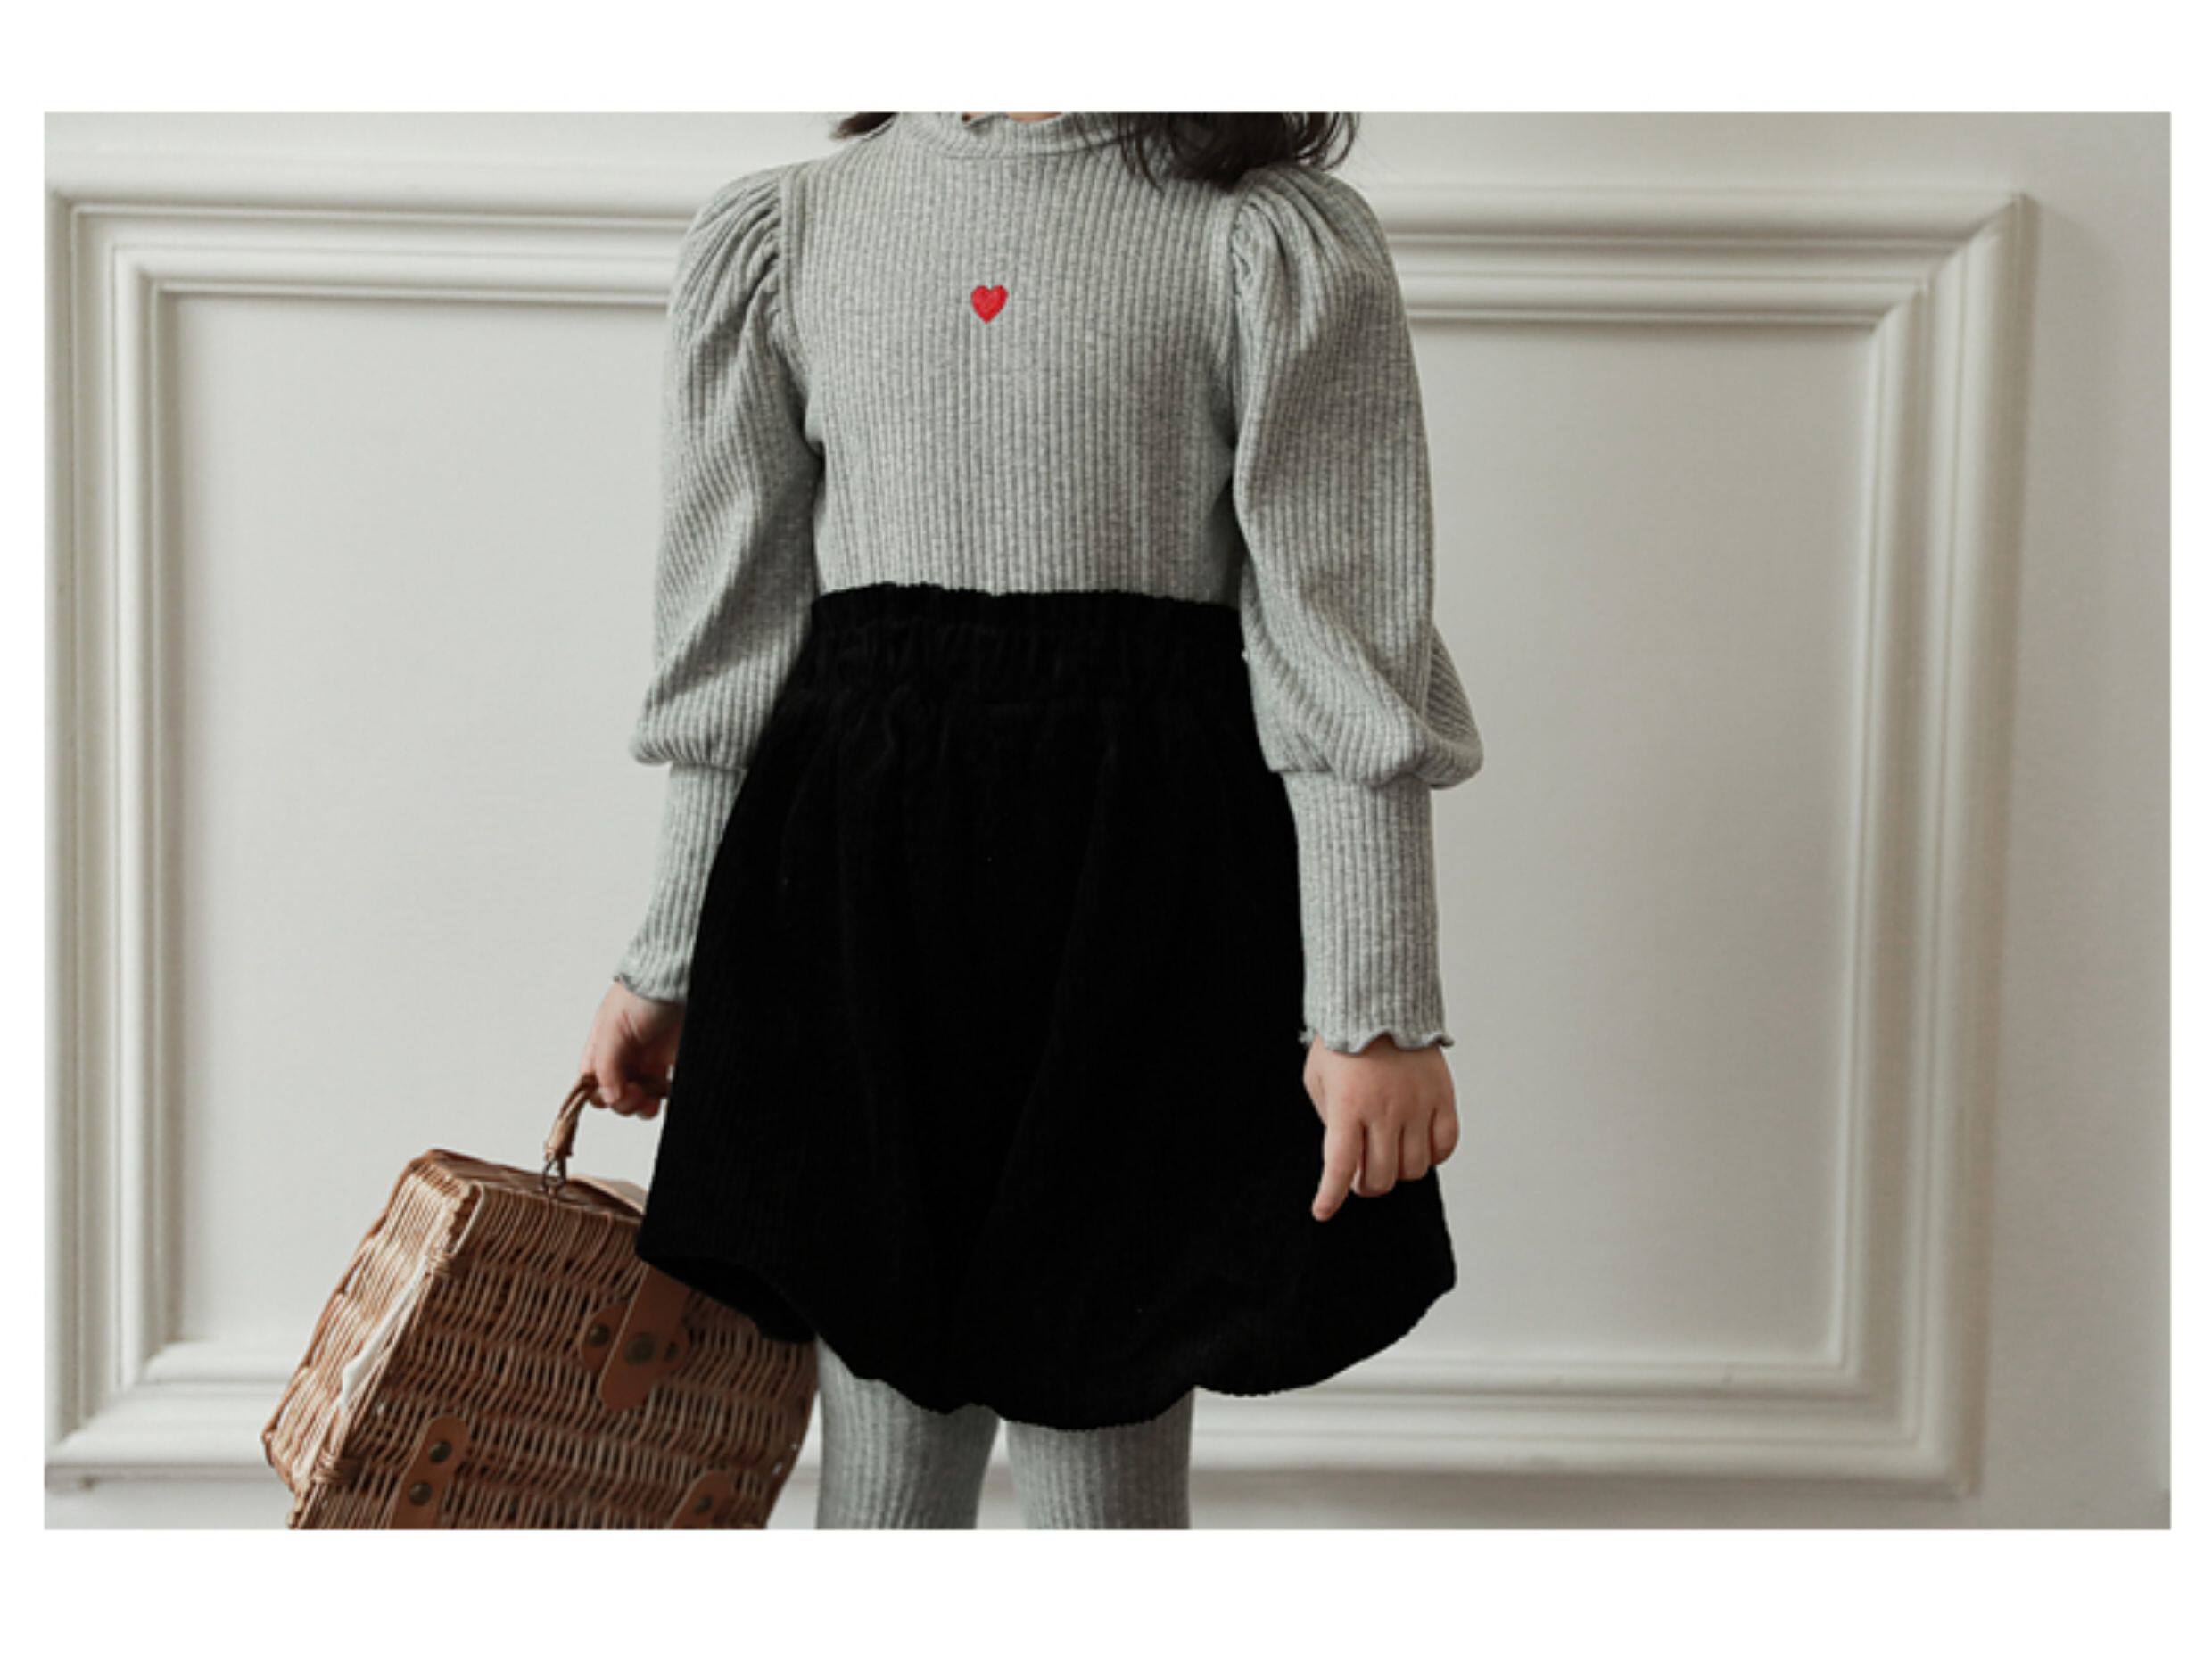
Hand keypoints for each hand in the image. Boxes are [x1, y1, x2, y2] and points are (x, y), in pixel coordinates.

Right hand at [581, 981, 685, 1118]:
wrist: (680, 976)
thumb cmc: (645, 990)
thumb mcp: (614, 1025)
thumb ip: (606, 1063)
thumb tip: (607, 1096)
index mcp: (603, 1044)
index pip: (590, 1080)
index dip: (597, 1093)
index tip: (611, 1095)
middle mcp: (624, 1054)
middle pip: (614, 1093)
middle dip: (622, 1102)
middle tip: (635, 1095)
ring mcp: (648, 1060)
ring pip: (638, 1097)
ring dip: (642, 1105)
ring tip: (650, 1099)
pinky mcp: (670, 1062)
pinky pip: (662, 1091)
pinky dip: (661, 1098)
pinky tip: (663, 1094)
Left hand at [1303, 1036, 1460, 1221]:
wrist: (1379, 1003)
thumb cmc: (1342, 1043)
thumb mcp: (1317, 1080)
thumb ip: (1328, 1121)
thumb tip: (1344, 1159)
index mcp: (1347, 1106)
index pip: (1339, 1167)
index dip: (1330, 1196)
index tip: (1322, 1212)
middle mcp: (1384, 1111)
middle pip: (1379, 1177)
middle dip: (1365, 1186)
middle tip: (1359, 1178)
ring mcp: (1417, 1105)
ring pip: (1412, 1169)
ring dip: (1397, 1173)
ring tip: (1387, 1158)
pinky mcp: (1442, 1098)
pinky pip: (1445, 1147)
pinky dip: (1432, 1157)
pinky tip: (1417, 1147)